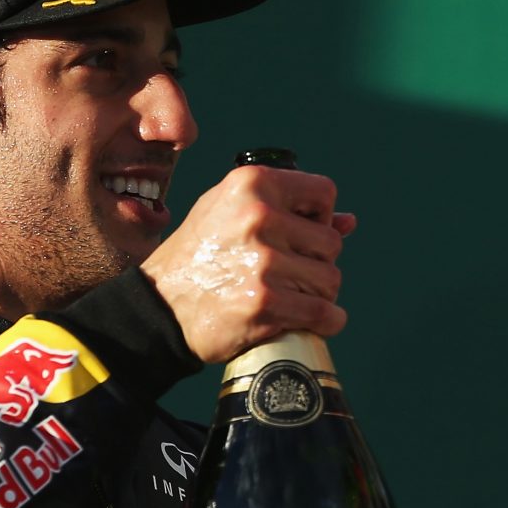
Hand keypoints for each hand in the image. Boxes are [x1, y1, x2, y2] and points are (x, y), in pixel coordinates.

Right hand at [139, 163, 357, 361]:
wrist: (159, 307)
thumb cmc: (199, 257)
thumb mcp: (230, 214)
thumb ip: (287, 211)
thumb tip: (349, 222)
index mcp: (251, 185)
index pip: (324, 192)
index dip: (320, 217)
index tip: (301, 236)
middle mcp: (258, 217)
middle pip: (331, 243)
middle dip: (316, 263)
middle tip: (287, 275)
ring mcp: (262, 261)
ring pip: (331, 280)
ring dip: (317, 295)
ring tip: (287, 297)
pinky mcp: (265, 302)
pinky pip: (324, 313)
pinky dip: (326, 322)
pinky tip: (311, 321)